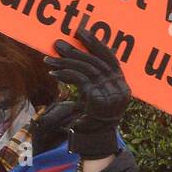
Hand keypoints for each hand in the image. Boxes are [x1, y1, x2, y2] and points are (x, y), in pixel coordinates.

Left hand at [44, 26, 129, 158]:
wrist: (94, 140)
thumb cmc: (93, 117)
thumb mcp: (96, 94)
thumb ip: (93, 78)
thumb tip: (76, 54)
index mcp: (123, 85)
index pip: (111, 58)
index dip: (96, 44)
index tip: (81, 32)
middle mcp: (119, 87)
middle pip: (96, 62)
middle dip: (75, 51)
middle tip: (58, 43)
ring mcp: (110, 93)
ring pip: (86, 69)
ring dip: (65, 62)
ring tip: (48, 59)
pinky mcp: (97, 98)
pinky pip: (79, 79)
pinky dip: (65, 73)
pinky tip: (53, 72)